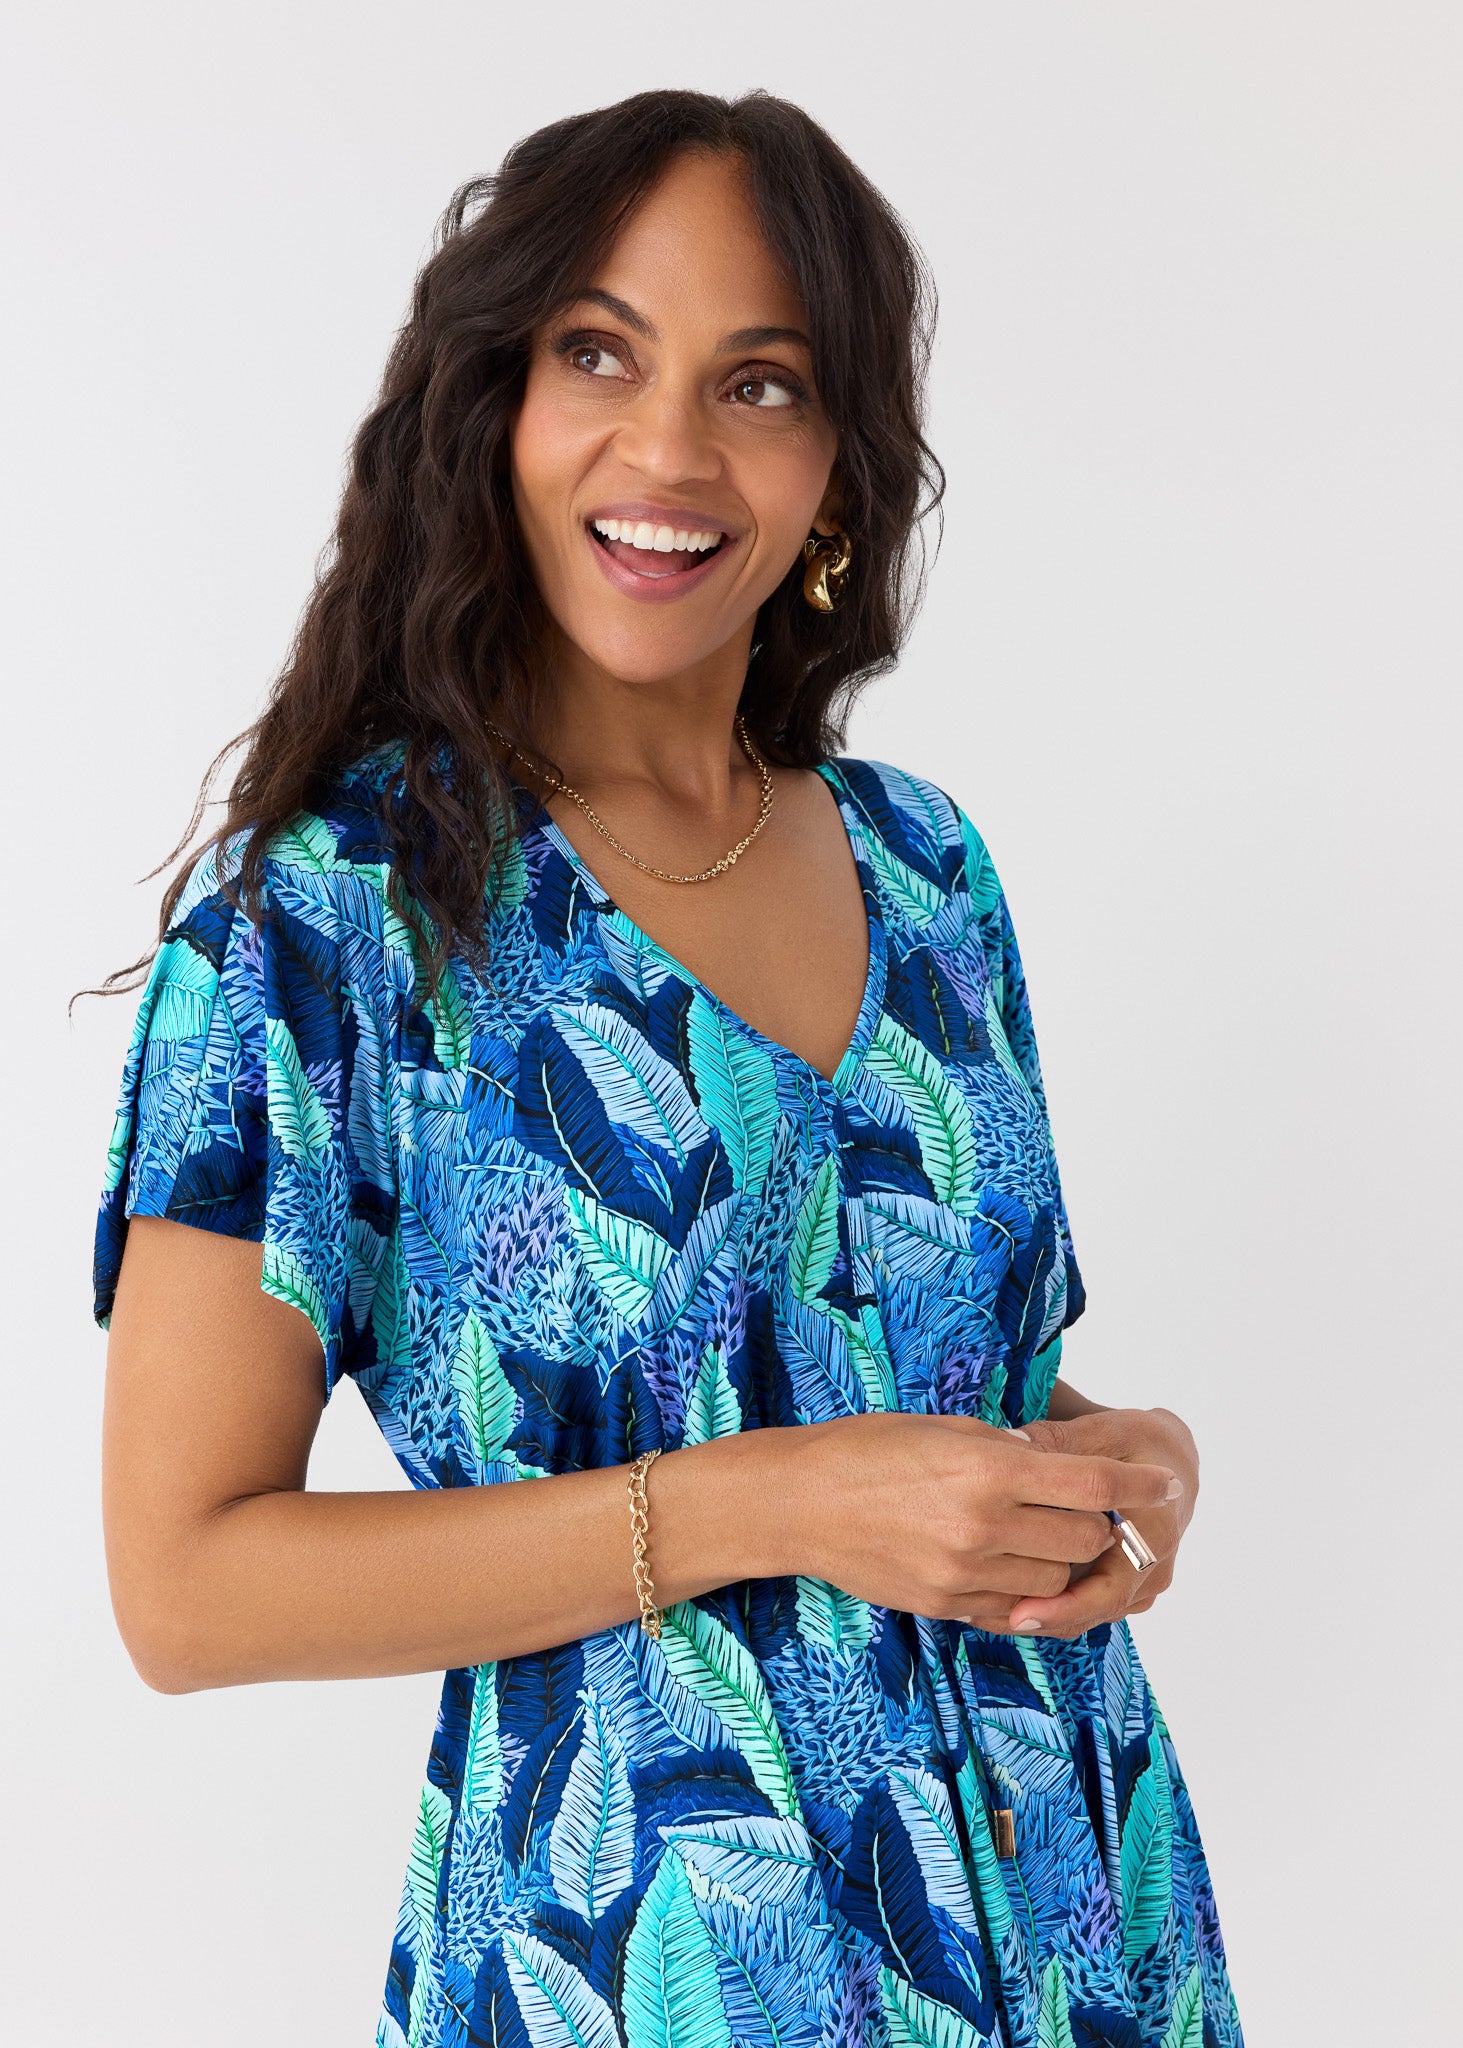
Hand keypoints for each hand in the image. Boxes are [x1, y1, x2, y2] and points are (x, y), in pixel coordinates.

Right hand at [774, 1411, 1179, 1625]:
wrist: (802, 1503)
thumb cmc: (868, 1449)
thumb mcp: (945, 1429)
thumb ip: (1008, 1451)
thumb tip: (1060, 1464)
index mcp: (989, 1470)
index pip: (1091, 1482)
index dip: (1136, 1483)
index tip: (1163, 1482)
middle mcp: (985, 1526)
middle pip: (1084, 1540)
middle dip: (1096, 1524)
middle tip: (1085, 1508)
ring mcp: (966, 1573)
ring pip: (1056, 1583)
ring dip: (1061, 1562)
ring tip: (1040, 1535)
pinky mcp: (947, 1605)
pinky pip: (1014, 1609)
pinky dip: (1025, 1591)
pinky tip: (1009, 1565)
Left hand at [1001, 1406, 1199, 1637]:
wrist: (1171, 1461)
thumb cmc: (1137, 1443)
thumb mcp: (1104, 1431)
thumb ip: (1059, 1441)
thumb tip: (1009, 1442)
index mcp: (1155, 1532)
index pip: (1110, 1589)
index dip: (1064, 1606)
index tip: (1021, 1612)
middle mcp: (1154, 1567)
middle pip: (1095, 1610)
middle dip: (1043, 1618)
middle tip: (988, 1619)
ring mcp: (1142, 1583)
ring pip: (1090, 1615)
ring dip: (1044, 1617)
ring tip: (987, 1615)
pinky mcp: (1128, 1588)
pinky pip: (1090, 1609)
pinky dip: (1054, 1609)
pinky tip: (1009, 1603)